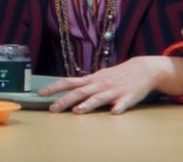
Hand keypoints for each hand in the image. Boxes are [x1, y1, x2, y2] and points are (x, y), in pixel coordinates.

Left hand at [40, 56, 174, 113]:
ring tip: (78, 111)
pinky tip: (114, 112)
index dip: (54, 87)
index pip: (69, 82)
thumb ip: (84, 84)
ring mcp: (114, 90)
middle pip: (80, 92)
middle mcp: (99, 84)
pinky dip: (119, 107)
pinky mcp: (128, 97)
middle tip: (53, 109)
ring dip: (88, 104)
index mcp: (91, 80)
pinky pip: (123, 103)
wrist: (142, 69)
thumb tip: (67, 89)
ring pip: (99, 98)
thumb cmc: (116, 75)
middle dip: (65, 100)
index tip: (40, 93)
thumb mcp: (98, 77)